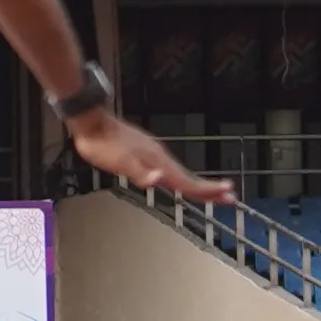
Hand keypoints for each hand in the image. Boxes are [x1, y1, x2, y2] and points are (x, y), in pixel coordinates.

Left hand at [68, 107, 232, 202]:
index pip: (186, 181)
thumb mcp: (118, 161)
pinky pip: (169, 168)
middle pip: (188, 178)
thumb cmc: (102, 144)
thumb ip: (138, 172)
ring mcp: (153, 154)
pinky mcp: (145, 152)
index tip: (227, 196)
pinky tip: (176, 179)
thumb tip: (159, 179)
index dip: (206, 191)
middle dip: (209, 190)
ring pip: (180, 173)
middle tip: (229, 198)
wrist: (91, 122)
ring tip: (209, 192)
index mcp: (157, 162)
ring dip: (196, 184)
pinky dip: (180, 177)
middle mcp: (159, 158)